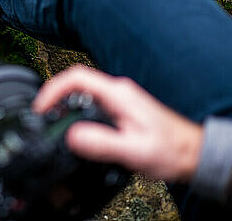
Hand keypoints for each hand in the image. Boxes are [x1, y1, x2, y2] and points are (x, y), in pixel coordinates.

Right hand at [32, 65, 203, 182]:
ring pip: (80, 93)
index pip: (76, 77)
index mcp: (118, 95)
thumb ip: (102, 143)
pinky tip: (72, 129)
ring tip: (51, 122)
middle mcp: (116, 92)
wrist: (191, 154)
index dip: (53, 88)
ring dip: (62, 104)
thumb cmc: (170, 151)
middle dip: (53, 96)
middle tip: (40, 116)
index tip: (40, 107)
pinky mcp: (117, 110)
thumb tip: (72, 136)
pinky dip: (73, 113)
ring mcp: (117, 100)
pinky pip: (88, 104)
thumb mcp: (134, 151)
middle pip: (74, 82)